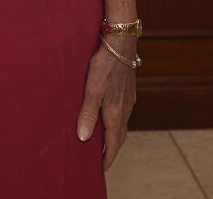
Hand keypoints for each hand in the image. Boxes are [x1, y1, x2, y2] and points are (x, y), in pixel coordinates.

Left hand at [76, 37, 136, 169]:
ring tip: (104, 142)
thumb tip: (84, 138)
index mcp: (116, 112)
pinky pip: (123, 113)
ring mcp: (128, 99)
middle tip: (102, 160)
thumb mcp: (92, 89)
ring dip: (114, 136)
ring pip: (122, 124)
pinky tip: (109, 116)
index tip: (102, 168)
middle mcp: (125, 108)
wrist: (122, 42)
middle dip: (112, 149)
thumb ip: (87, 113)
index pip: (113, 142)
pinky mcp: (128, 90)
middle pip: (119, 136)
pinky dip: (117, 122)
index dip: (107, 157)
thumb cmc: (105, 64)